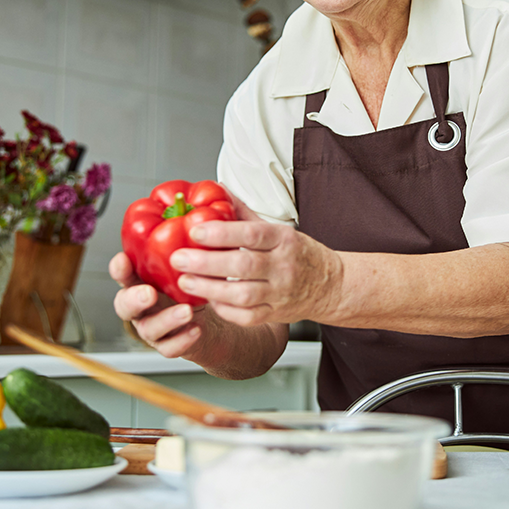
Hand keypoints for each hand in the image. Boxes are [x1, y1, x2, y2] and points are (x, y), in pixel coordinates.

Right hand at [110, 252, 205, 357]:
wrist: (210, 322)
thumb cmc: (193, 287)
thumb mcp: (191, 264)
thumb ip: (188, 246)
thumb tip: (199, 213)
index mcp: (141, 281)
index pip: (123, 274)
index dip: (119, 269)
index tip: (123, 260)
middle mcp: (141, 306)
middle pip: (124, 305)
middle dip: (134, 299)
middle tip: (149, 293)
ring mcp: (152, 327)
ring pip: (148, 328)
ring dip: (166, 320)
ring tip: (186, 311)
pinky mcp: (167, 345)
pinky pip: (169, 348)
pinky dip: (182, 340)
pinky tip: (196, 329)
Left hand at [167, 194, 343, 326]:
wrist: (329, 285)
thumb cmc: (297, 253)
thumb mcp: (277, 229)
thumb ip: (243, 214)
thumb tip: (216, 190)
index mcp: (283, 239)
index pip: (251, 234)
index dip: (222, 232)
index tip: (194, 230)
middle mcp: (283, 266)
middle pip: (243, 266)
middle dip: (207, 263)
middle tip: (178, 259)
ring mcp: (280, 293)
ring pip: (243, 295)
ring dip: (210, 289)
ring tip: (185, 282)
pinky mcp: (276, 314)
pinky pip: (247, 317)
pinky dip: (225, 310)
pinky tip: (208, 301)